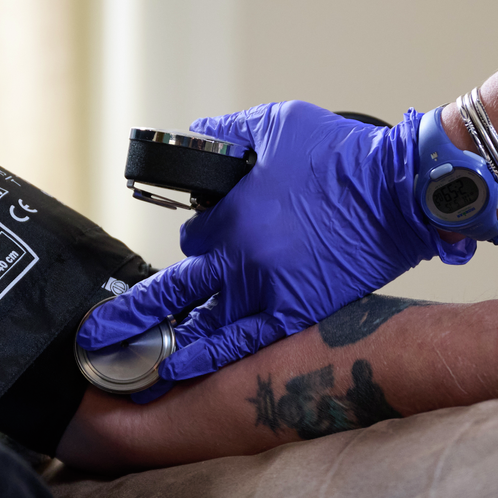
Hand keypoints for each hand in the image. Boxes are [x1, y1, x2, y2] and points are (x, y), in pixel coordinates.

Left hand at [80, 102, 462, 380]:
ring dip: (163, 342)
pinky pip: (239, 344)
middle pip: (174, 290)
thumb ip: (227, 134)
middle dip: (135, 312)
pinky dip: (205, 360)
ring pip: (200, 323)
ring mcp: (265, 291)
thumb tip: (196, 137)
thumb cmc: (341, 153)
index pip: (191, 237)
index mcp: (229, 214)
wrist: (399, 190)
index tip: (211, 240)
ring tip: (125, 361)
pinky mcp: (295, 314)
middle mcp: (238, 258)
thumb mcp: (276, 124)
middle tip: (97, 334)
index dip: (200, 237)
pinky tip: (174, 374)